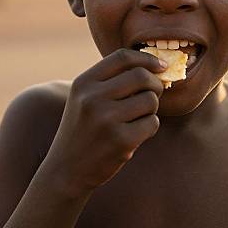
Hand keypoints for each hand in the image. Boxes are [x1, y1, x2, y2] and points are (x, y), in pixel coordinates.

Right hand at [46, 48, 165, 194]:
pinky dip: (149, 127)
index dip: (147, 58)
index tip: (161, 66)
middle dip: (155, 84)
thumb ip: (113, 80)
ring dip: (152, 109)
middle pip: (141, 76)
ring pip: (150, 100)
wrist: (65, 170)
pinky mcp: (120, 140)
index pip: (122, 57)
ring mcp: (105, 119)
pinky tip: (134, 135)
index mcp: (84, 82)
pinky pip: (152, 123)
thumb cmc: (84, 129)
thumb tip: (157, 66)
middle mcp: (92, 98)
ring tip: (137, 118)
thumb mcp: (86, 98)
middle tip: (155, 94)